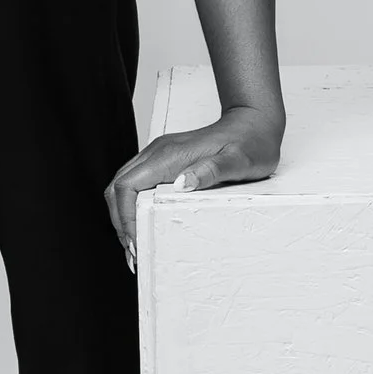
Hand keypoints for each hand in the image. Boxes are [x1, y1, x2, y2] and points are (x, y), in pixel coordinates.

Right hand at [105, 106, 283, 267]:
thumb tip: (181, 184)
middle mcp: (158, 153)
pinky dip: (133, 207)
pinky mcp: (165, 161)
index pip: (127, 186)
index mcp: (169, 155)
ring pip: (124, 186)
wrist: (254, 122)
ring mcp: (159, 156)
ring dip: (124, 216)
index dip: (125, 217)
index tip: (137, 241)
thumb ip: (210, 171)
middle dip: (120, 222)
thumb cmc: (250, 142)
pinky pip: (137, 184)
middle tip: (134, 252)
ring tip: (136, 244)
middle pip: (118, 188)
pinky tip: (145, 224)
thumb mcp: (237, 161)